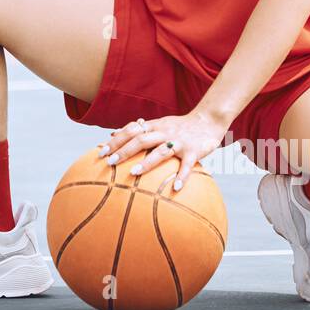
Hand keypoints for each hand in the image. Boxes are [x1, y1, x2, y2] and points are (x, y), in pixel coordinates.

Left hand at [97, 110, 229, 192]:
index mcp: (154, 126)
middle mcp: (164, 132)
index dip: (116, 140)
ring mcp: (179, 142)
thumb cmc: (179, 126)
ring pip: (161, 151)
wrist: (208, 120)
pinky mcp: (194, 152)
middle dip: (124, 151)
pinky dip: (182, 176)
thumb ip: (138, 129)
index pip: (131, 130)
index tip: (101, 152)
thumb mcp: (158, 123)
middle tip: (110, 162)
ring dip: (147, 162)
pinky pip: (187, 166)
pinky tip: (175, 188)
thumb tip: (113, 134)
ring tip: (134, 173)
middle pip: (141, 139)